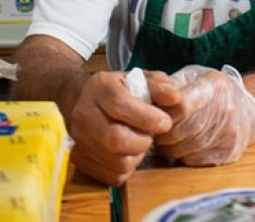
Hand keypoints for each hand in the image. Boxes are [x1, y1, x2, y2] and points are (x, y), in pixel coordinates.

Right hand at [67, 71, 174, 185]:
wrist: (83, 98)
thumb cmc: (119, 89)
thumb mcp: (140, 78)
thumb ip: (159, 86)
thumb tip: (175, 98)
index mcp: (99, 88)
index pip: (120, 106)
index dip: (147, 118)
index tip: (165, 123)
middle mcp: (84, 113)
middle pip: (115, 139)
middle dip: (143, 141)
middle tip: (151, 135)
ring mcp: (79, 139)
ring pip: (116, 162)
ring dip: (137, 156)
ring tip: (139, 142)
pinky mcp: (80, 159)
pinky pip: (112, 176)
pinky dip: (128, 169)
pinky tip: (128, 153)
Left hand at [153, 65, 254, 165]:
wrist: (249, 109)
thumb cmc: (214, 91)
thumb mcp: (196, 77)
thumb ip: (171, 85)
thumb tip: (144, 96)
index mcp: (212, 87)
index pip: (180, 105)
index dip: (161, 112)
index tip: (153, 113)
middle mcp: (223, 111)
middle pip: (177, 131)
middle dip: (160, 132)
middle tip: (152, 129)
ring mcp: (226, 135)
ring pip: (181, 149)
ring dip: (166, 146)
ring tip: (165, 136)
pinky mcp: (227, 153)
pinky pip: (191, 160)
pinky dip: (180, 155)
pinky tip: (181, 145)